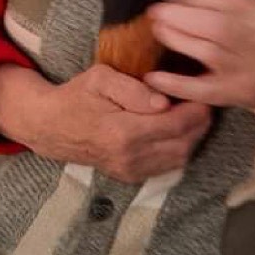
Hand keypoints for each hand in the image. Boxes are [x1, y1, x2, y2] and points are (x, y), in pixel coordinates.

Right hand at [0, 63, 211, 183]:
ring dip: (192, 137)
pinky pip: (166, 166)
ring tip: (193, 115)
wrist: (50, 126)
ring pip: (179, 158)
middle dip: (200, 123)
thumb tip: (163, 102)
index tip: (203, 94)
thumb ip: (132, 89)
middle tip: (203, 102)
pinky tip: (176, 130)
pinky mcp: (130, 176)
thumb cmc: (76, 96)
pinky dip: (179, 148)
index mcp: (122, 132)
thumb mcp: (99, 78)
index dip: (196, 110)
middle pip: (183, 143)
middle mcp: (129, 158)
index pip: (175, 124)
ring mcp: (130, 171)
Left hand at [144, 0, 254, 150]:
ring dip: (177, 39)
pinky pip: (203, 91)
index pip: (228, 3)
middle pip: (217, 27)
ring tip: (157, 29)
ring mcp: (246, 73)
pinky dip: (177, 85)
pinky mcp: (233, 94)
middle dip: (182, 16)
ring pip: (207, 54)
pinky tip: (153, 77)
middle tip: (156, 10)